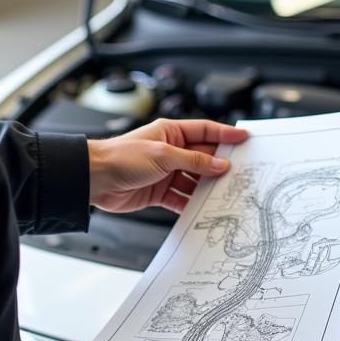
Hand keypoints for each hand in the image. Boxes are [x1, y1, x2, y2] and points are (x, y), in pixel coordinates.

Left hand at [88, 119, 247, 213]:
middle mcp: (170, 151)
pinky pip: (182, 198)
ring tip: (225, 195)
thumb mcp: (163, 155)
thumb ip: (194, 161)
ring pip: (195, 180)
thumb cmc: (121, 156)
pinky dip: (192, 204)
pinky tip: (202, 209)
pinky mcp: (159, 192)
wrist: (94, 179)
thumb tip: (220, 164)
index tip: (244, 137)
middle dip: (221, 165)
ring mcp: (166, 172)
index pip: (205, 131)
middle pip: (203, 157)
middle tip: (241, 173)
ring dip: (208, 188)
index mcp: (170, 132)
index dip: (225, 134)